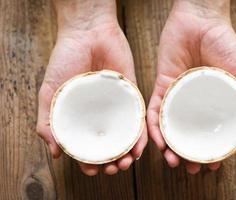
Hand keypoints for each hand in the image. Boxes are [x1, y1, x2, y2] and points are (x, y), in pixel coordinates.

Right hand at [36, 0, 146, 175]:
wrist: (88, 33)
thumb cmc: (65, 60)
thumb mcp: (49, 92)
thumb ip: (48, 122)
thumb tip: (55, 152)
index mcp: (82, 115)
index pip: (87, 144)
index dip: (89, 160)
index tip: (92, 171)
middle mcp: (101, 114)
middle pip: (109, 143)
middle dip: (112, 160)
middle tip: (114, 169)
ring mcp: (117, 105)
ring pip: (125, 135)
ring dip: (128, 153)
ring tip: (127, 163)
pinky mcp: (133, 95)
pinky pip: (139, 118)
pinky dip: (140, 135)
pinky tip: (139, 148)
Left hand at [147, 0, 235, 173]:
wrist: (201, 20)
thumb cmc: (226, 45)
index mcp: (211, 103)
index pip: (208, 132)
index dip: (209, 151)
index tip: (210, 166)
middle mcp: (191, 103)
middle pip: (186, 133)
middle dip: (185, 153)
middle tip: (189, 168)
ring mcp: (175, 95)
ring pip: (168, 127)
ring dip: (167, 146)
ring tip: (171, 160)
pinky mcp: (161, 85)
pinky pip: (154, 109)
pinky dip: (153, 126)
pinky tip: (157, 140)